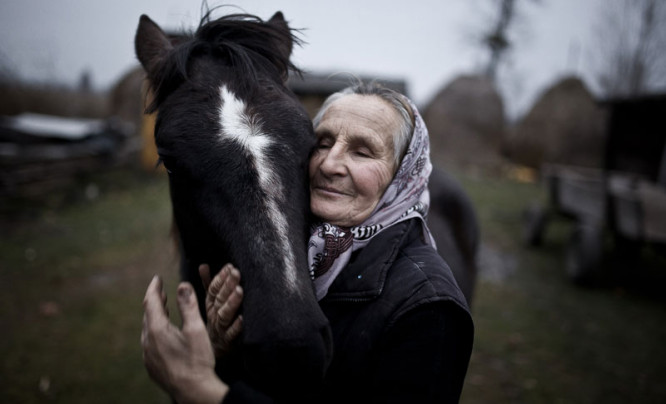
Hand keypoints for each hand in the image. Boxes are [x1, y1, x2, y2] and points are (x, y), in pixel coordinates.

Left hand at [141, 275, 227, 403]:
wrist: (194, 391)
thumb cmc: (197, 360)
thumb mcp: (196, 328)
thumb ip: (188, 305)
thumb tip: (183, 284)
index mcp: (157, 330)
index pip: (151, 302)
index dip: (154, 288)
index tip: (157, 278)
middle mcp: (148, 342)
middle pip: (148, 315)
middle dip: (155, 301)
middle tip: (161, 291)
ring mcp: (148, 356)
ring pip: (148, 330)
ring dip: (155, 317)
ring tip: (164, 309)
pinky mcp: (152, 366)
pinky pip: (149, 343)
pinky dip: (155, 331)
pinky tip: (164, 334)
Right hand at [199, 264, 243, 357]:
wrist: (211, 354)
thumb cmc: (213, 324)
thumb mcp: (210, 304)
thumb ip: (208, 284)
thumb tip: (203, 265)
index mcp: (210, 306)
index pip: (213, 290)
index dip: (220, 278)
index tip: (229, 266)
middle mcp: (214, 316)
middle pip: (220, 299)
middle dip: (227, 285)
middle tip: (236, 272)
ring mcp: (220, 329)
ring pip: (225, 315)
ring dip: (232, 302)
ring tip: (240, 290)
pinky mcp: (228, 342)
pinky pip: (232, 335)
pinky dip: (237, 327)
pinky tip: (243, 319)